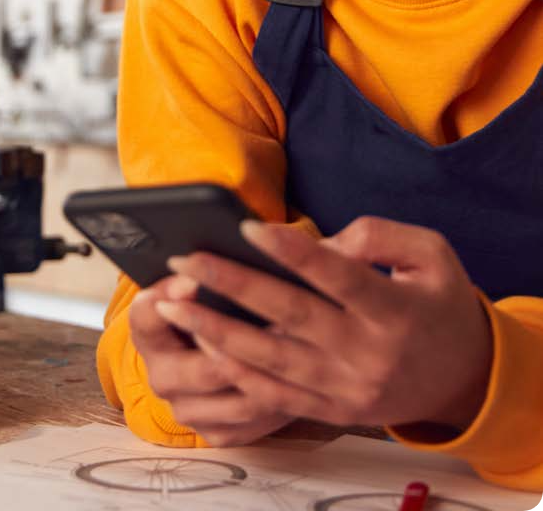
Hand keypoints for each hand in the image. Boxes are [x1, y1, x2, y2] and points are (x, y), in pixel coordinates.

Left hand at [154, 217, 492, 441]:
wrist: (464, 378)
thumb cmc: (441, 303)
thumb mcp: (431, 255)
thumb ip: (379, 236)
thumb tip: (320, 242)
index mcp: (393, 311)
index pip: (335, 276)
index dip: (291, 251)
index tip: (246, 227)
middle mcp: (365, 354)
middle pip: (289, 316)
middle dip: (231, 285)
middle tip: (185, 259)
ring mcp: (345, 388)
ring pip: (271, 360)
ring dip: (216, 330)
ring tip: (173, 304)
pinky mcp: (331, 410)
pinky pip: (275, 394)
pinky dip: (236, 370)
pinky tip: (203, 345)